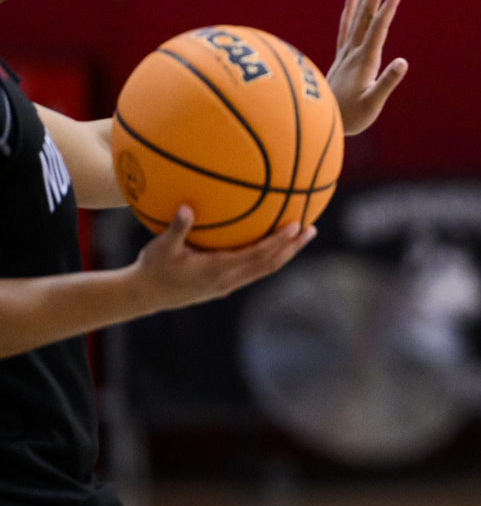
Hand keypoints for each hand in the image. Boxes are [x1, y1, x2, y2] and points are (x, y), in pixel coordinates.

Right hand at [131, 206, 315, 312]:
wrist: (144, 296)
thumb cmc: (151, 269)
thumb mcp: (160, 247)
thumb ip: (176, 229)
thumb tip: (186, 208)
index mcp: (218, 269)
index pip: (257, 255)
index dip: (278, 241)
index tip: (296, 226)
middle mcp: (229, 279)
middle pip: (270, 264)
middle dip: (293, 248)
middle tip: (312, 230)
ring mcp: (228, 284)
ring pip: (265, 268)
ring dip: (285, 253)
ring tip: (301, 236)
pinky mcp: (224, 285)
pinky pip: (254, 269)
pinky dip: (269, 257)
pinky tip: (272, 244)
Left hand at [328, 0, 407, 134]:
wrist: (320, 122)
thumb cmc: (350, 117)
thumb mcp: (372, 104)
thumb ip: (386, 83)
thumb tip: (403, 62)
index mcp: (364, 59)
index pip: (378, 26)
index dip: (389, 5)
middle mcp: (354, 50)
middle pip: (366, 13)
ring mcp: (346, 51)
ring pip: (356, 15)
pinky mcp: (343, 56)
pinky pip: (346, 25)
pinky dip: (350, 7)